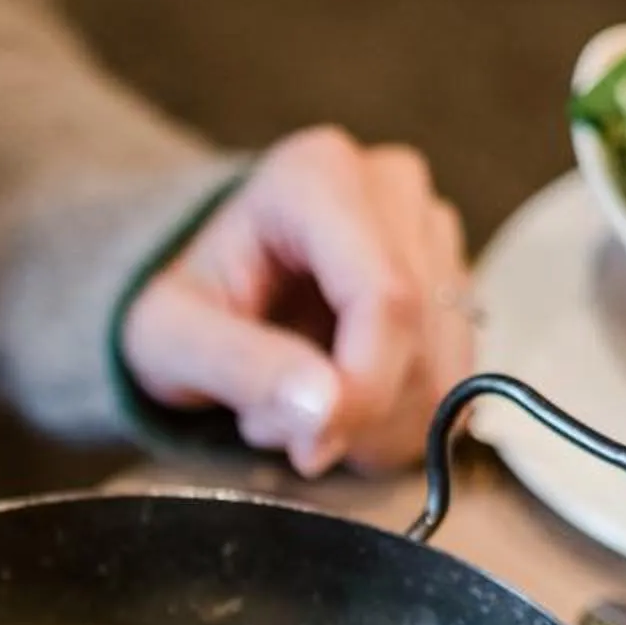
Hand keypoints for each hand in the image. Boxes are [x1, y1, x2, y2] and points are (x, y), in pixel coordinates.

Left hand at [122, 126, 474, 475]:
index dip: (364, 389)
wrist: (202, 294)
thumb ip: (240, 366)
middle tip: (272, 426)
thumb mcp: (170, 339)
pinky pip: (455, 381)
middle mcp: (390, 187)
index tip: (311, 447)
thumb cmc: (180, 307)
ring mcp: (431, 230)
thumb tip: (326, 408)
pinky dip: (395, 422)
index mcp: (316, 177)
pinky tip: (336, 406)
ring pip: (447, 367)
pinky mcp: (451, 280)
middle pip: (422, 335)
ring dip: (372, 424)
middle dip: (354, 413)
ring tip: (293, 410)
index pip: (386, 297)